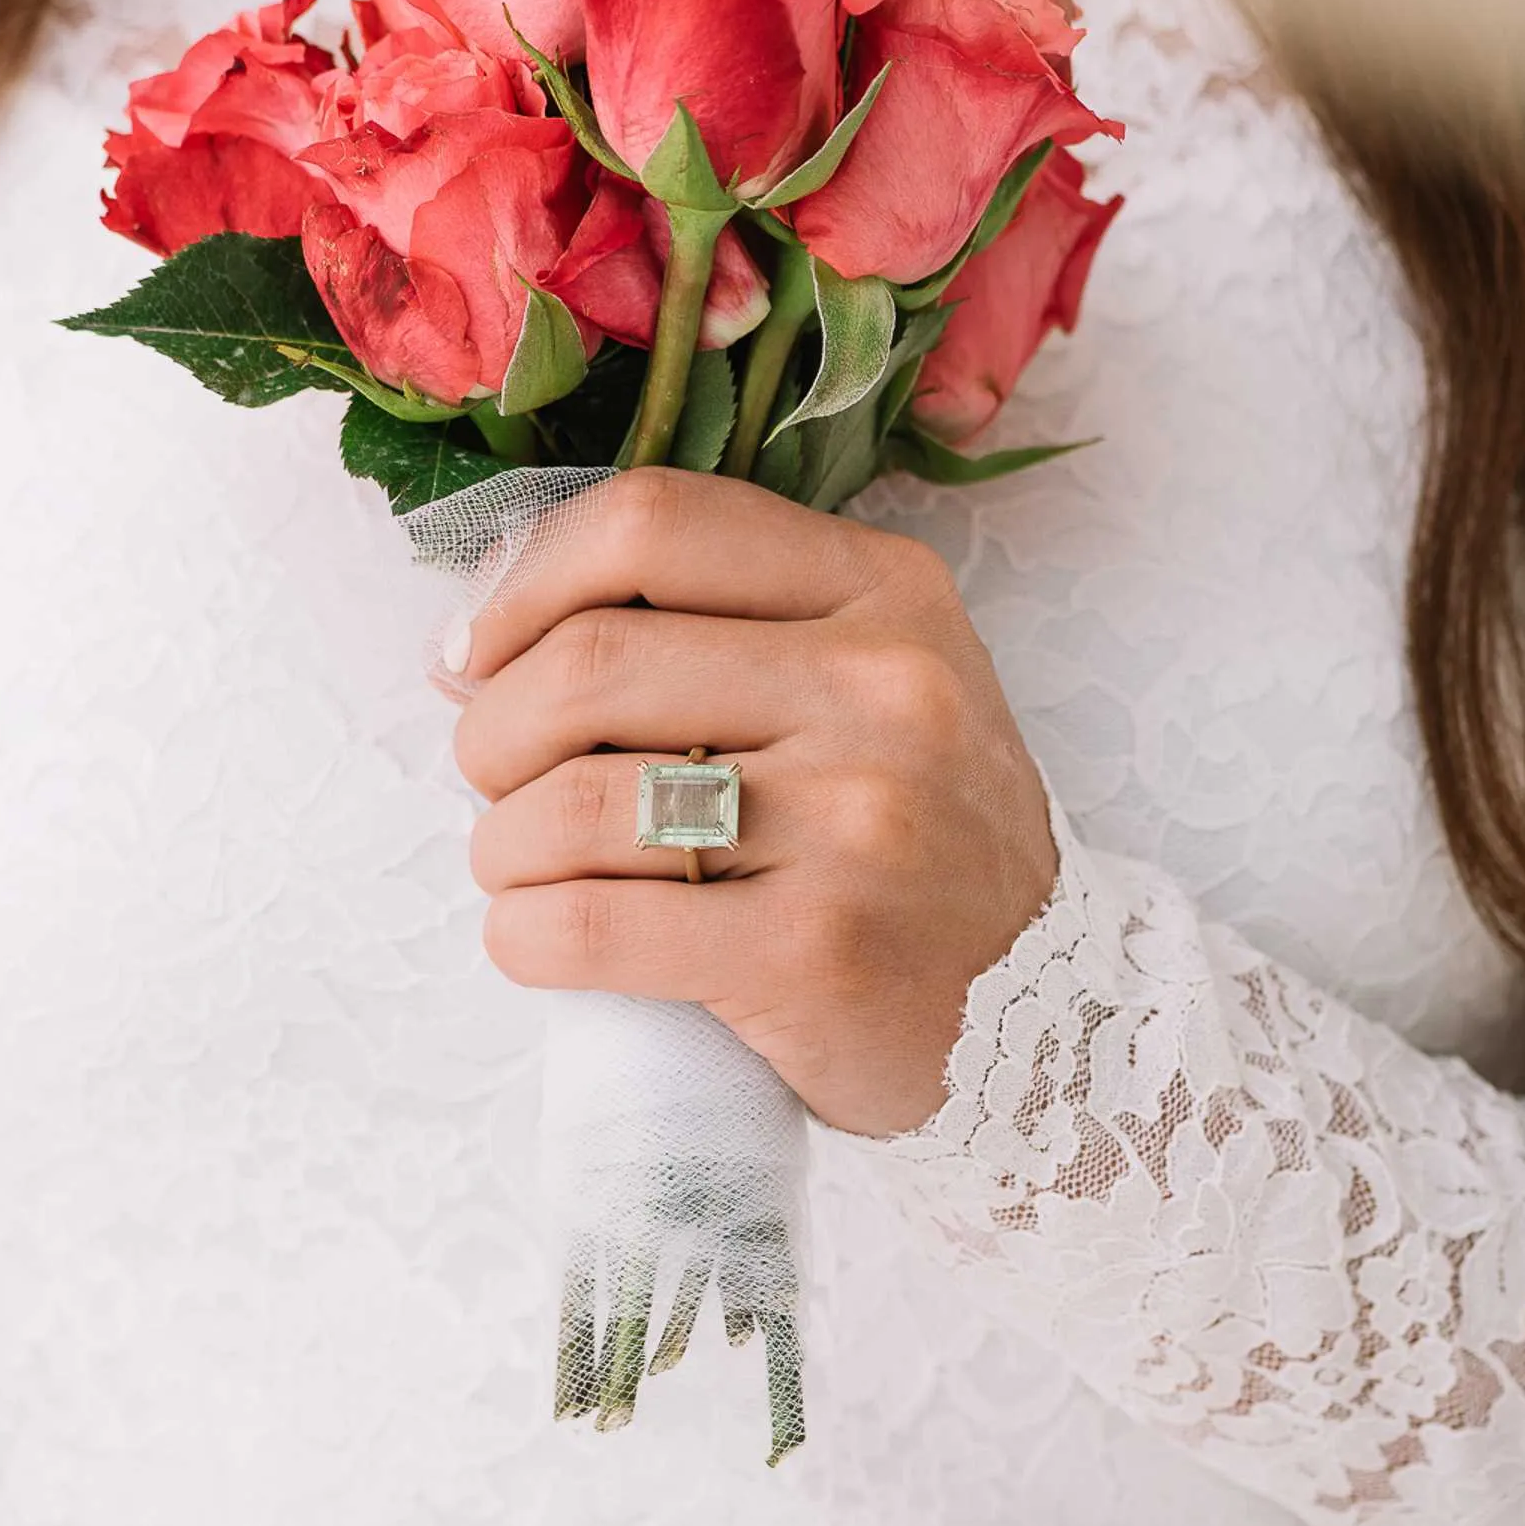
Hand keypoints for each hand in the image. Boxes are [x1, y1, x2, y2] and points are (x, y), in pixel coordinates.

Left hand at [448, 469, 1057, 1137]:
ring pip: (572, 801)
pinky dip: (524, 934)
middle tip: (496, 778)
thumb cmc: (918, 834)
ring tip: (520, 865)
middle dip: (492, 730)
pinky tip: (536, 937)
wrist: (1048, 1001)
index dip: (525, 581)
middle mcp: (882, 688)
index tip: (479, 651)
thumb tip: (475, 644)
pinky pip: (592, 927)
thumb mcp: (869, 680)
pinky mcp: (815, 954)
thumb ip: (715, 629)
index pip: (651, 524)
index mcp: (885, 591)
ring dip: (500, 843)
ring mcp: (857, 823)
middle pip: (589, 663)